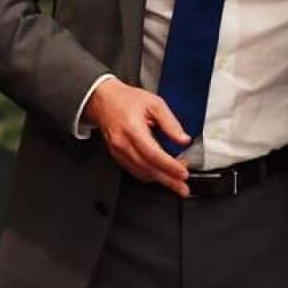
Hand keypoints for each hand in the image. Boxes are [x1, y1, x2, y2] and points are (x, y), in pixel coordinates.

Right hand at [83, 78, 190, 196]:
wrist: (104, 100)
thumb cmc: (126, 100)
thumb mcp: (154, 103)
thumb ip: (170, 122)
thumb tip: (183, 139)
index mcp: (133, 129)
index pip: (153, 154)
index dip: (169, 166)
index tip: (183, 172)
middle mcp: (123, 144)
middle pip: (148, 168)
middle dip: (168, 180)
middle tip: (183, 187)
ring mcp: (118, 152)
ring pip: (141, 173)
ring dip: (160, 180)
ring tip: (176, 183)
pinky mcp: (117, 156)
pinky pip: (134, 170)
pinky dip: (149, 175)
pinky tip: (160, 175)